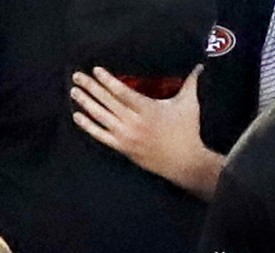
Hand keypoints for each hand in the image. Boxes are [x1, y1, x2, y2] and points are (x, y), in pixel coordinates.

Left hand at [71, 67, 222, 195]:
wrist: (185, 163)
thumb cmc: (188, 132)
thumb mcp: (189, 104)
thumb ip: (191, 82)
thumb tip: (199, 66)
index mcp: (148, 109)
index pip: (123, 92)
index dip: (108, 81)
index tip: (96, 70)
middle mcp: (134, 122)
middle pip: (108, 102)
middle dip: (91, 87)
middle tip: (78, 76)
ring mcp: (127, 136)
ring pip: (102, 117)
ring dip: (86, 103)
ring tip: (74, 92)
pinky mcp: (124, 148)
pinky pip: (102, 136)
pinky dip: (89, 126)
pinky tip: (78, 116)